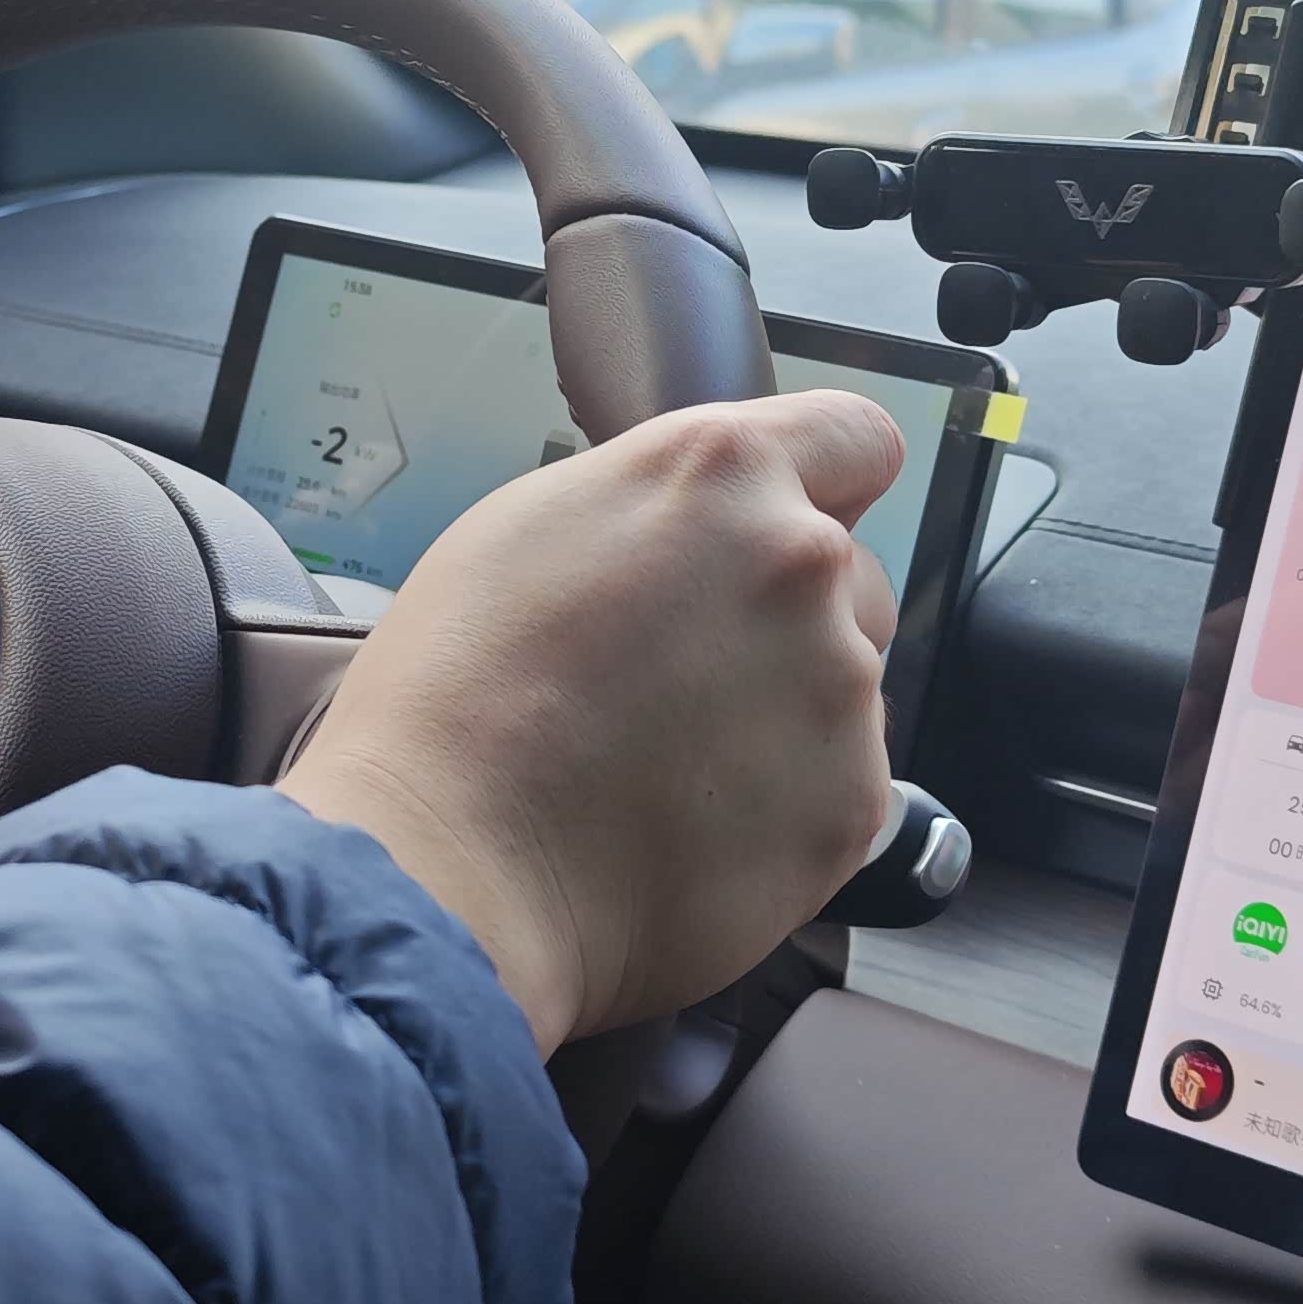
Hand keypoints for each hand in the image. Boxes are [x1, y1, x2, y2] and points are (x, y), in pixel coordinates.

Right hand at [282, 389, 901, 1053]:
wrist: (446, 864)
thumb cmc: (455, 694)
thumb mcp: (533, 526)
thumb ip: (660, 507)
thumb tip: (709, 532)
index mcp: (723, 473)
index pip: (856, 439)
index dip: (828, 485)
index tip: (795, 525)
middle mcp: (802, 563)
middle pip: (851, 577)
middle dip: (790, 618)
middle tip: (686, 678)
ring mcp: (838, 689)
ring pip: (843, 690)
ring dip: (785, 717)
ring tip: (669, 770)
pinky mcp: (851, 805)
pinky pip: (839, 790)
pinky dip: (783, 811)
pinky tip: (689, 828)